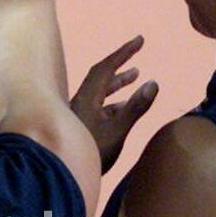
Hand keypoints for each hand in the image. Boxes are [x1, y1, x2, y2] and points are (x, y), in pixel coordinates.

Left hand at [70, 36, 158, 173]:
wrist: (62, 176)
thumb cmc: (91, 153)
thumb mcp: (117, 131)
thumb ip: (135, 108)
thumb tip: (153, 82)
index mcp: (86, 98)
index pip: (105, 68)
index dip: (122, 52)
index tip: (139, 40)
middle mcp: (80, 102)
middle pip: (101, 76)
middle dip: (120, 63)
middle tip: (137, 52)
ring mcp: (79, 115)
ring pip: (99, 92)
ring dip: (117, 82)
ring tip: (136, 76)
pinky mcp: (81, 127)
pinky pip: (99, 107)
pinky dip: (114, 102)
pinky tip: (124, 107)